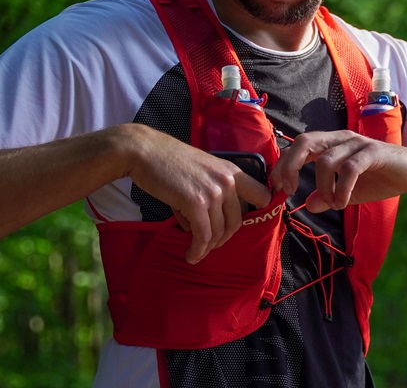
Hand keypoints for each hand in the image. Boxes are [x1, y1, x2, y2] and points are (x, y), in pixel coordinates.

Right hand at [122, 126, 271, 263]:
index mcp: (232, 171)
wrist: (145, 151)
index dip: (257, 211)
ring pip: (219, 232)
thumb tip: (203, 228)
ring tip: (196, 253)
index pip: (262, 195)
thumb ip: (211, 195)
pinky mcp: (196, 203)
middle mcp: (228, 181)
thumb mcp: (201, 172)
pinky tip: (191, 255)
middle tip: (210, 245)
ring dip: (207, 247)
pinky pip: (203, 235)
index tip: (243, 224)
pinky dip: (198, 249)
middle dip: (223, 238)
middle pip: (237, 222)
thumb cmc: (169, 162)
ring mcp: (214, 192)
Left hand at [271, 130, 406, 213]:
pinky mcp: (373, 152)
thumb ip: (328, 196)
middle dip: (290, 166)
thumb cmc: (382, 178)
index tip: (280, 188)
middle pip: (305, 142)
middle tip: (291, 191)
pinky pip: (349, 169)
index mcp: (332, 144)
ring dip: (323, 187)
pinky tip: (343, 203)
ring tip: (333, 204)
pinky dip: (341, 189)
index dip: (284, 164)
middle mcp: (342, 138)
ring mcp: (358, 143)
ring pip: (326, 160)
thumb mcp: (349, 192)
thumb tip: (308, 205)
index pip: (299, 146)